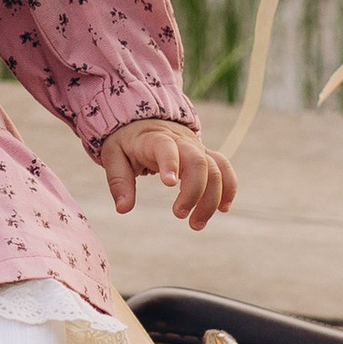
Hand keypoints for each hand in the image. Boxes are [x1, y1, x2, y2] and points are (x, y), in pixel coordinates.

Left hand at [98, 119, 235, 228]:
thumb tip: (123, 209)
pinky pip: (224, 168)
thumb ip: (119, 182)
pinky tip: (222, 209)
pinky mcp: (205, 154)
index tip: (169, 184)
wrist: (145, 119)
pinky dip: (228, 188)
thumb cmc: (127, 141)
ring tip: (196, 224)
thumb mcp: (114, 155)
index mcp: (155, 139)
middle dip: (194, 191)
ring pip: (215, 169)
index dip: (170, 163)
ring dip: (211, 199)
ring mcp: (196, 147)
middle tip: (178, 215)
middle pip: (199, 162)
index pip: (166, 147)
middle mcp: (181, 142)